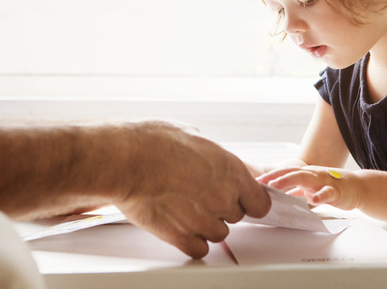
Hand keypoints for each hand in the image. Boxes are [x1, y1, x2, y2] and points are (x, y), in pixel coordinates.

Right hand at [114, 121, 270, 258]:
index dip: (251, 200)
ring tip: (186, 206)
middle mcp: (223, 198)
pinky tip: (180, 225)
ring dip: (207, 224)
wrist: (126, 160)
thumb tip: (227, 165)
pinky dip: (192, 241)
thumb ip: (219, 159)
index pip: (260, 202)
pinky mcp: (181, 237)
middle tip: (201, 193)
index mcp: (232, 171)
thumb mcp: (198, 137)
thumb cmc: (154, 142)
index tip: (242, 198)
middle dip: (222, 206)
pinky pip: (199, 249)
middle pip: (237, 215)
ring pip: (219, 233)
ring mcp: (203, 220)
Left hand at [257, 166, 358, 209]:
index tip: (256, 181)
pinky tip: (313, 200)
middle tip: (261, 183)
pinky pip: (327, 193)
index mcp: (306, 174)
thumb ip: (295, 191)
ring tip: (276, 187)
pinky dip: (320, 195)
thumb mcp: (310, 188)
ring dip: (290, 182)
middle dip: (275, 177)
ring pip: (306, 179)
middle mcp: (313, 174)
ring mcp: (323, 181)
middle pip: (291, 173)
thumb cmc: (331, 187)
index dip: (271, 176)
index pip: (285, 173)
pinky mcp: (336, 191)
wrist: (356, 187)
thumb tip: (278, 196)